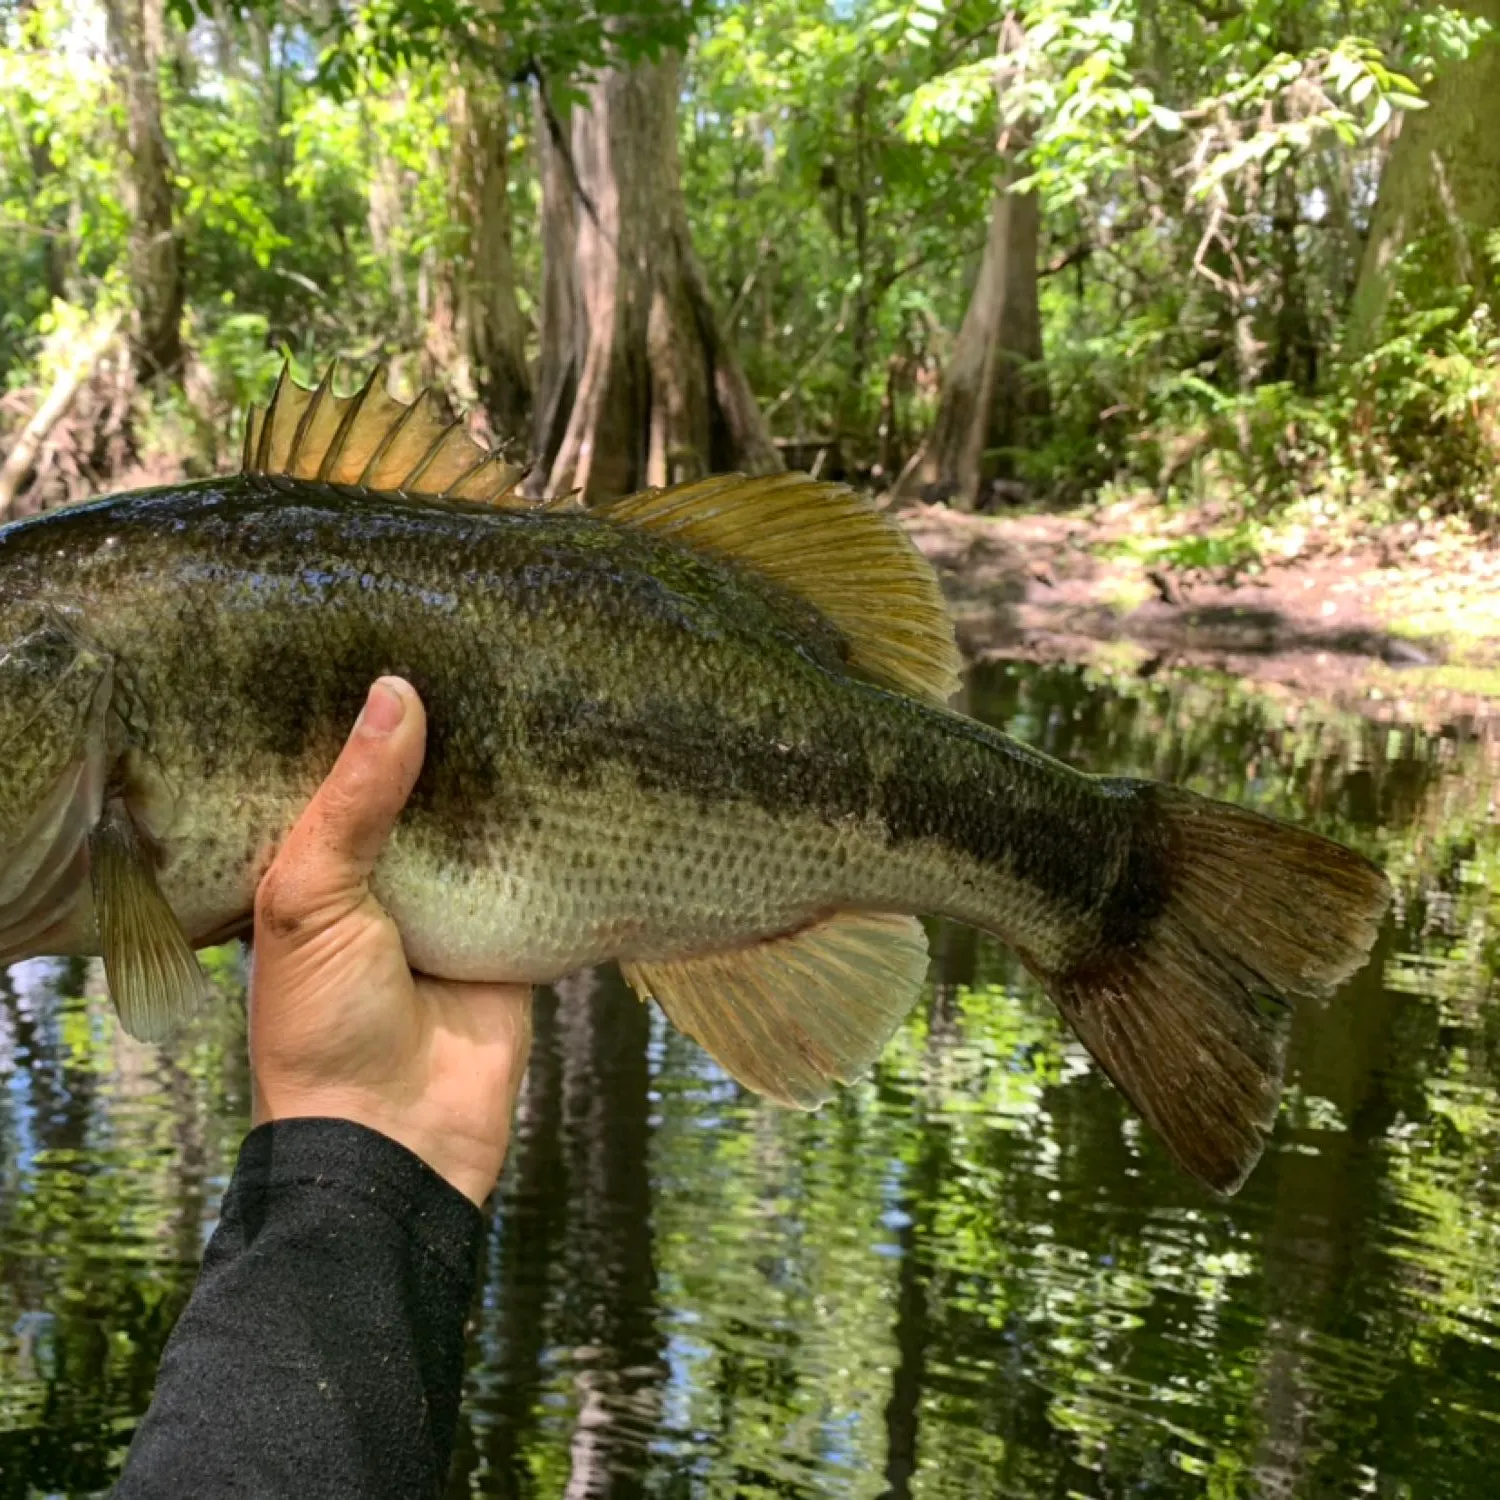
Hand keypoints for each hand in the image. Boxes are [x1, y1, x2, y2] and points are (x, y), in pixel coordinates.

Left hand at [248, 677, 532, 1204]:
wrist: (397, 1142)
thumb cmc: (323, 1026)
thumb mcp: (311, 901)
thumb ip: (354, 801)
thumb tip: (396, 692)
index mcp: (317, 864)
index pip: (340, 768)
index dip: (358, 712)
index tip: (390, 633)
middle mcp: (387, 874)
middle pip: (421, 786)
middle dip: (447, 732)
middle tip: (484, 639)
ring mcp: (455, 903)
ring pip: (486, 821)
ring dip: (507, 774)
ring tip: (540, 679)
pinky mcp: (515, 932)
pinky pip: (542, 870)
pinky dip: (559, 833)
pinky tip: (582, 765)